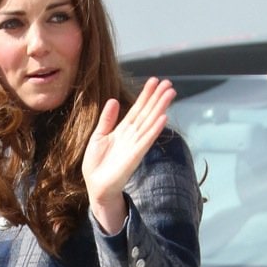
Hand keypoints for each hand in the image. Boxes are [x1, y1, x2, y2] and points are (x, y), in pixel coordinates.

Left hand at [82, 77, 176, 233]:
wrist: (95, 186)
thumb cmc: (96, 164)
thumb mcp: (98, 137)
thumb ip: (107, 120)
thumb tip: (114, 100)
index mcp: (122, 130)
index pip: (137, 109)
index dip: (146, 95)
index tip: (155, 80)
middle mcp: (132, 136)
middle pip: (147, 113)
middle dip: (158, 98)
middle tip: (169, 82)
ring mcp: (134, 145)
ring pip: (150, 123)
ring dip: (160, 108)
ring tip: (170, 93)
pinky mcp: (134, 157)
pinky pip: (146, 141)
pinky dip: (154, 129)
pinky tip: (163, 118)